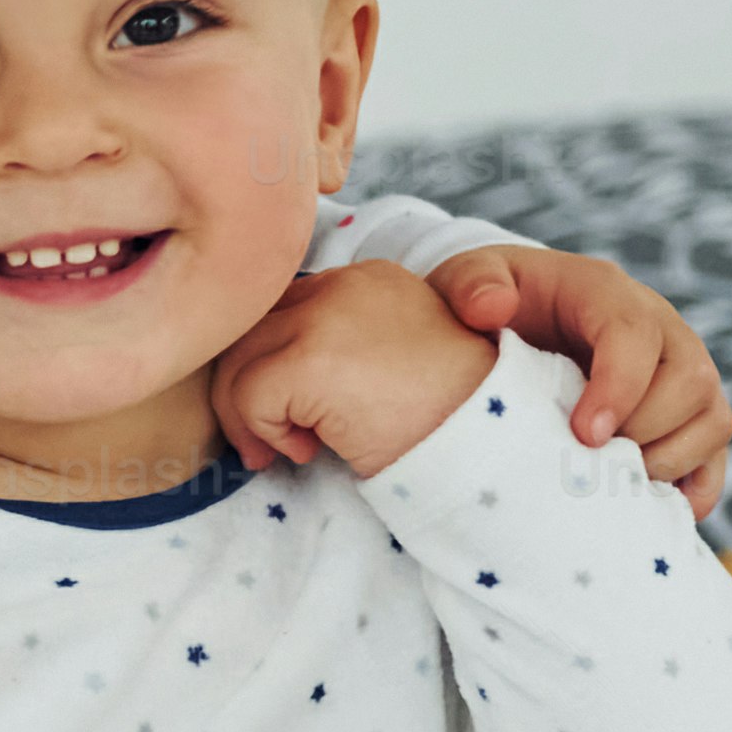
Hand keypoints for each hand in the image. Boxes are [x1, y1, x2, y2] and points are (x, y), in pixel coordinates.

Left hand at [207, 260, 499, 484]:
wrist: (493, 442)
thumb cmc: (448, 421)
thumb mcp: (394, 365)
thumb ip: (341, 350)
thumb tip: (273, 377)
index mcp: (368, 280)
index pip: (282, 309)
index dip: (270, 364)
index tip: (291, 416)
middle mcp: (345, 284)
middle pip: (250, 328)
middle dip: (243, 391)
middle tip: (265, 446)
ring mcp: (326, 316)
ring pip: (238, 360)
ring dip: (249, 417)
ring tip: (289, 451)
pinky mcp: (313, 357)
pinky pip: (249, 395)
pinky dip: (266, 433)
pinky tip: (309, 451)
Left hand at [424, 241, 731, 520]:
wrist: (507, 324)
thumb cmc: (486, 306)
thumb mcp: (465, 278)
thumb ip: (471, 284)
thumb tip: (493, 309)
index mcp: (606, 293)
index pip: (636, 334)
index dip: (619, 388)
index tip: (583, 435)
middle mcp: (660, 329)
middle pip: (692, 378)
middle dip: (644, 430)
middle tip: (588, 461)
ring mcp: (680, 374)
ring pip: (713, 418)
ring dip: (670, 462)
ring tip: (610, 484)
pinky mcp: (687, 417)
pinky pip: (714, 455)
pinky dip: (693, 490)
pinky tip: (647, 511)